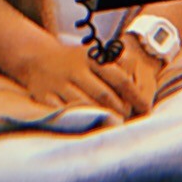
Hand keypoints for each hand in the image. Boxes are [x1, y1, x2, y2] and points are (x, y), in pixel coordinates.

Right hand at [6, 31, 134, 119]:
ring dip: (101, 117)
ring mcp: (59, 83)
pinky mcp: (44, 97)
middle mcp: (75, 69)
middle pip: (104, 95)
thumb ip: (118, 66)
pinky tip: (89, 125)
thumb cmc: (75, 61)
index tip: (145, 109)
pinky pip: (65, 112)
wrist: (36, 59)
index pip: (119, 78)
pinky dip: (78, 120)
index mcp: (92, 58)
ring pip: (85, 105)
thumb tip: (142, 86)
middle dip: (120, 110)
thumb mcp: (95, 55)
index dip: (134, 96)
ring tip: (113, 124)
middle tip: (129, 119)